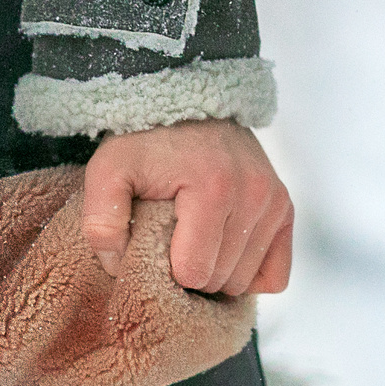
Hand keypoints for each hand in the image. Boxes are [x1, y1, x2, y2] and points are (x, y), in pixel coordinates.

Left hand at [81, 119, 293, 295]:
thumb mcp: (108, 170)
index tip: (152, 247)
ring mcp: (274, 201)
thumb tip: (116, 266)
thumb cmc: (144, 141)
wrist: (186, 104)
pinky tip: (222, 256)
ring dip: (216, 274)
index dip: (166, 271)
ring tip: (192, 245)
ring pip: (245, 280)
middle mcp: (254, 195)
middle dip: (190, 275)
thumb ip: (100, 219)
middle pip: (221, 280)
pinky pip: (276, 274)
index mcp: (213, 188)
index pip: (194, 273)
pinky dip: (248, 274)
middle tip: (170, 246)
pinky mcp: (284, 208)